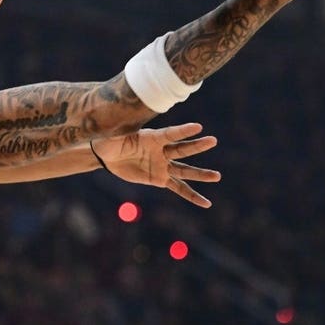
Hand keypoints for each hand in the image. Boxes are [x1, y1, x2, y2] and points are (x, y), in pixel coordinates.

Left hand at [91, 123, 219, 207]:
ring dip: (201, 174)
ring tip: (217, 176)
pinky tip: (206, 203)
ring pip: (185, 171)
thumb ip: (117, 132)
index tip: (198, 127)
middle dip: (197, 145)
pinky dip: (192, 196)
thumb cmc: (110, 140)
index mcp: (152, 137)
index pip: (170, 134)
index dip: (182, 131)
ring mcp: (162, 165)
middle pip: (181, 149)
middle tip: (213, 140)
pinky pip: (178, 188)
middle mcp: (161, 150)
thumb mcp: (112, 135)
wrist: (108, 154)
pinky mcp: (159, 179)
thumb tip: (112, 122)